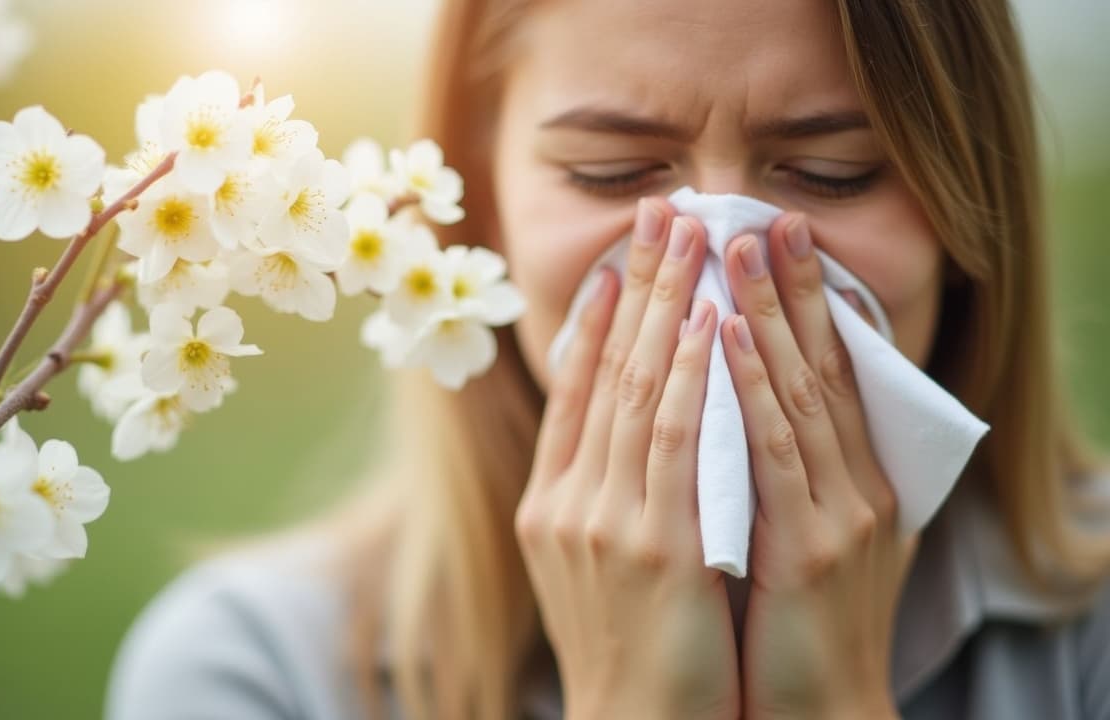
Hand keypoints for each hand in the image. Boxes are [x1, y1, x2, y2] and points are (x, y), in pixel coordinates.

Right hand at [516, 198, 738, 719]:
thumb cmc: (632, 656)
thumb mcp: (599, 570)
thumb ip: (606, 498)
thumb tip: (629, 438)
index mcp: (551, 507)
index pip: (574, 396)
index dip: (598, 323)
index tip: (623, 263)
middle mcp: (566, 503)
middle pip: (601, 372)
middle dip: (635, 285)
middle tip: (660, 211)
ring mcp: (602, 520)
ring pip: (636, 389)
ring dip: (666, 304)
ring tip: (689, 234)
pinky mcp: (650, 544)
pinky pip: (673, 438)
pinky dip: (691, 373)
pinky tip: (713, 319)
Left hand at [720, 214, 916, 719]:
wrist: (814, 714)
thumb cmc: (793, 628)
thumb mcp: (797, 537)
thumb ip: (780, 475)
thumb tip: (735, 408)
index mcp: (853, 482)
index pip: (827, 372)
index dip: (804, 301)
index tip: (775, 236)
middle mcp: (855, 487)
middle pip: (819, 365)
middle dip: (790, 286)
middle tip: (762, 214)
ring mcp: (837, 515)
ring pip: (798, 392)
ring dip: (767, 312)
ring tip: (737, 244)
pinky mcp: (811, 550)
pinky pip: (773, 451)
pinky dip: (747, 386)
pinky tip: (719, 333)